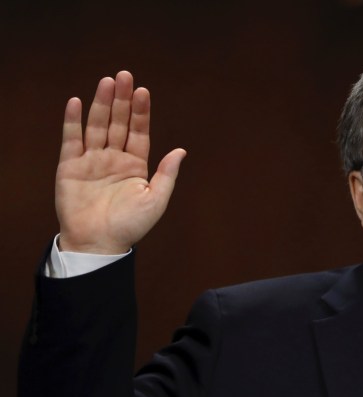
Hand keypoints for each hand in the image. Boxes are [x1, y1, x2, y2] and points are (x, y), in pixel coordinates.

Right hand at [56, 71, 185, 253]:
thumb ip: (167, 174)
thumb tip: (181, 151)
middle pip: (118, 123)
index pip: (139, 132)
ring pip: (97, 126)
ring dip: (101, 104)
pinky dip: (73, 121)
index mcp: (135, 165)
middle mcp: (114, 159)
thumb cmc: (130, 226)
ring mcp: (92, 161)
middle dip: (122, 100)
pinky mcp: (70, 167)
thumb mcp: (155, 199)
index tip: (143, 92)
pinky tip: (77, 103)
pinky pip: (72, 140)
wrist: (99, 244)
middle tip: (124, 75)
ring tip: (106, 82)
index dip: (140, 112)